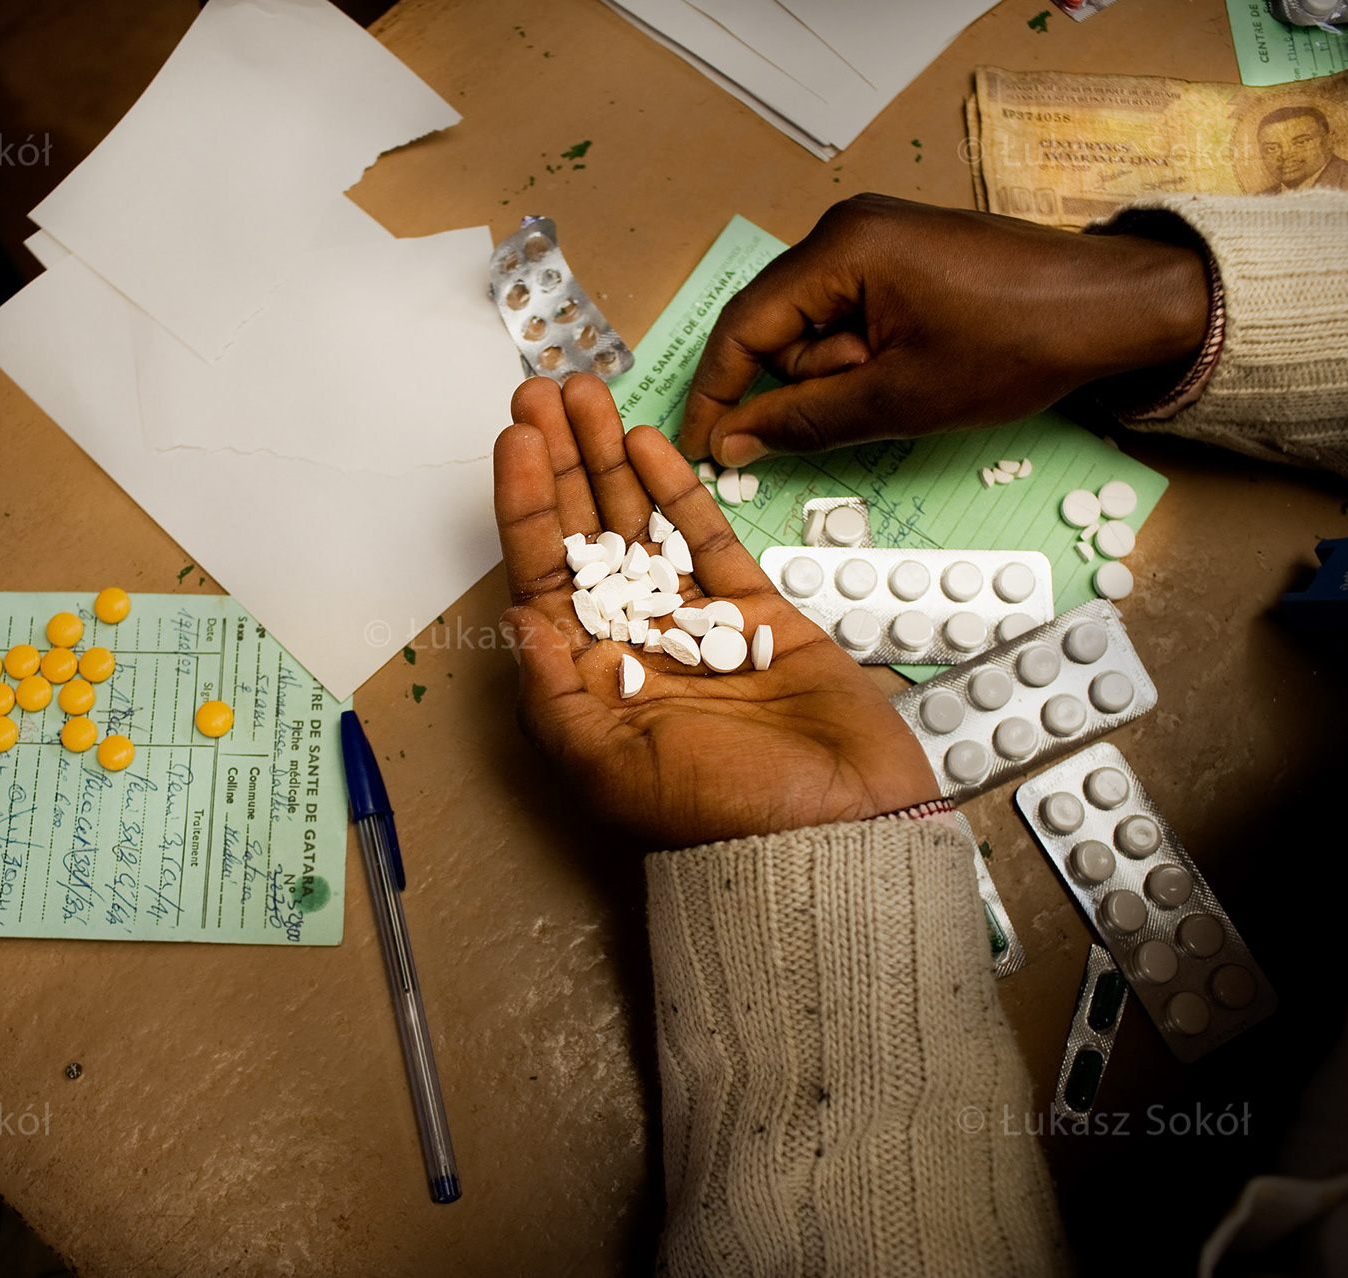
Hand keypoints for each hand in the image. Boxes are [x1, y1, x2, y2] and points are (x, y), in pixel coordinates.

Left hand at [494, 375, 938, 848]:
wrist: (833, 836)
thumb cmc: (717, 819)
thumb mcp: (607, 767)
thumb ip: (554, 692)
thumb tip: (514, 617)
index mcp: (590, 680)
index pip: (543, 574)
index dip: (525, 504)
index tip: (514, 438)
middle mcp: (634, 644)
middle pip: (584, 533)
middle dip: (560, 461)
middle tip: (541, 392)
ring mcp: (695, 623)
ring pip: (641, 522)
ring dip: (609, 459)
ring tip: (587, 394)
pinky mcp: (758, 612)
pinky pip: (708, 537)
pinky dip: (677, 489)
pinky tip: (649, 444)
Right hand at [677, 194, 1210, 467]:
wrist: (1115, 308)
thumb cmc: (1019, 344)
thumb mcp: (900, 399)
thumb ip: (804, 421)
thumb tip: (733, 441)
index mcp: (841, 248)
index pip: (743, 326)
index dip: (717, 394)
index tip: (704, 447)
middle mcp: (849, 228)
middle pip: (780, 327)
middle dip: (813, 380)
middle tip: (880, 396)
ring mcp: (878, 237)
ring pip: (817, 329)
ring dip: (850, 371)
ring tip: (916, 376)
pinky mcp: (903, 255)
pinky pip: (852, 316)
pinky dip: (870, 355)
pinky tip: (918, 366)